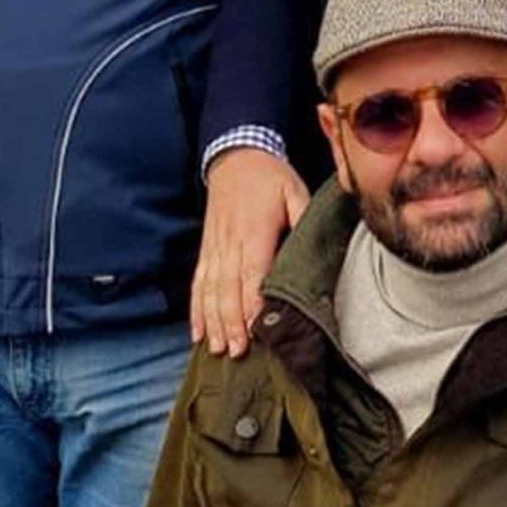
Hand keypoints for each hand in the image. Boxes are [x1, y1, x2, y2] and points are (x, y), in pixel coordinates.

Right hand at [194, 149, 308, 357]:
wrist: (235, 156)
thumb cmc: (270, 177)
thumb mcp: (295, 190)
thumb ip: (303, 219)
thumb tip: (311, 246)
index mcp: (254, 231)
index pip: (252, 272)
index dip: (252, 302)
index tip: (256, 329)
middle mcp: (230, 242)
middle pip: (228, 288)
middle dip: (231, 322)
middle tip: (237, 351)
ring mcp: (214, 248)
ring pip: (210, 290)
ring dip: (212, 321)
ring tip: (218, 348)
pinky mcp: (206, 251)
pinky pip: (198, 284)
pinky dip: (196, 309)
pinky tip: (197, 332)